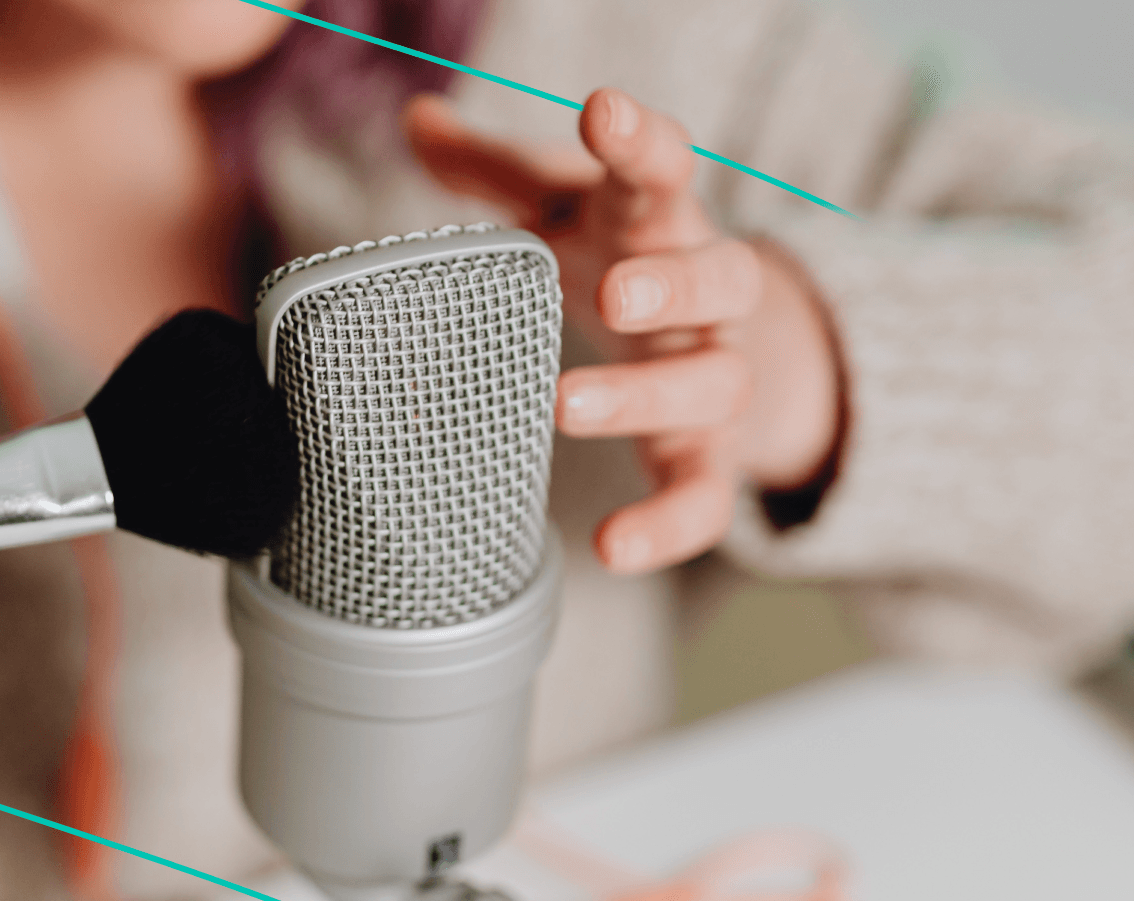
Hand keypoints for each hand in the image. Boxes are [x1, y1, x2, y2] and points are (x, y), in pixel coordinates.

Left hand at [405, 87, 843, 571]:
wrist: (725, 339)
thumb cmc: (624, 256)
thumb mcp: (561, 207)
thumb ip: (493, 170)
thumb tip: (417, 118)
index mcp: (661, 226)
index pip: (665, 172)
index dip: (641, 141)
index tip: (603, 110)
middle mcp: (704, 300)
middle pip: (719, 279)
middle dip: (671, 286)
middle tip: (615, 295)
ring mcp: (714, 378)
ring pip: (716, 384)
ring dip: (645, 396)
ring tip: (565, 403)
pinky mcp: (708, 456)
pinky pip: (706, 498)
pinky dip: (668, 526)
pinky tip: (612, 546)